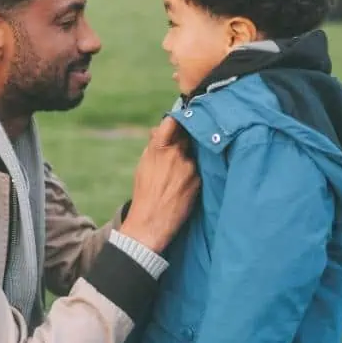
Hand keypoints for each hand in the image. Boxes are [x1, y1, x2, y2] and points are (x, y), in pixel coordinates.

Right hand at [119, 116, 199, 252]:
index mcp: (159, 148)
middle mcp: (176, 154)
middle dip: (184, 140)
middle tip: (180, 150)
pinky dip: (193, 174)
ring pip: (193, 155)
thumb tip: (157, 130)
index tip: (180, 120)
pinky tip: (183, 186)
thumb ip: (153, 146)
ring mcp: (190, 167)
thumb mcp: (143, 166)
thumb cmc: (144, 193)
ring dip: (189, 160)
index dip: (177, 120)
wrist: (150, 222)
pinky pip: (198, 170)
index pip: (172, 121)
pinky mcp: (199, 180)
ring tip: (177, 177)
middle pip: (187, 136)